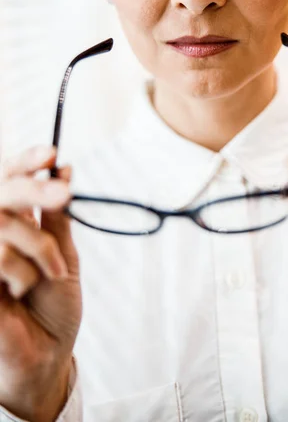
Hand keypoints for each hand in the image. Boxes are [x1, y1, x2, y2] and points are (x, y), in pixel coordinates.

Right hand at [0, 145, 81, 421]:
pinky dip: (21, 271)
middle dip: (35, 190)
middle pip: (5, 194)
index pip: (10, 180)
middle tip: (64, 195)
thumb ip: (56, 215)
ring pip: (6, 226)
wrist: (46, 352)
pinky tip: (18, 292)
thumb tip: (63, 169)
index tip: (50, 153)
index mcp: (14, 222)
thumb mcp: (63, 253)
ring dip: (39, 251)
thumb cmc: (54, 304)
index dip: (26, 162)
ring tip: (46, 277)